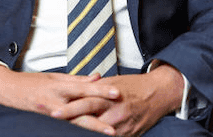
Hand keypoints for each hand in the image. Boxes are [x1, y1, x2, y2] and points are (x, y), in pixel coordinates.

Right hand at [0, 65, 120, 134]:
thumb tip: (98, 77)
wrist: (6, 90)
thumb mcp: (56, 77)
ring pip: (73, 124)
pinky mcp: (45, 123)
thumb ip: (78, 79)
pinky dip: (75, 132)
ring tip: (104, 136)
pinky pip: (64, 128)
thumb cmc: (32, 82)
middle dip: (97, 121)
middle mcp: (56, 101)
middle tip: (114, 128)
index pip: (84, 88)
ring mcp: (50, 114)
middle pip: (80, 111)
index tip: (117, 93)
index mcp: (60, 87)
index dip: (101, 91)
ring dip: (89, 131)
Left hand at [51, 64, 184, 136]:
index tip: (53, 111)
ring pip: (98, 133)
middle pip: (88, 119)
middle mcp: (114, 111)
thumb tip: (76, 89)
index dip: (68, 108)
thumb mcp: (113, 81)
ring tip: (67, 133)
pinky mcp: (128, 134)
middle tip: (54, 120)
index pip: (84, 102)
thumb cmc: (135, 86)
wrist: (158, 93)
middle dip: (71, 122)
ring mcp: (121, 125)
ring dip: (83, 132)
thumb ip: (94, 87)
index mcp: (108, 96)